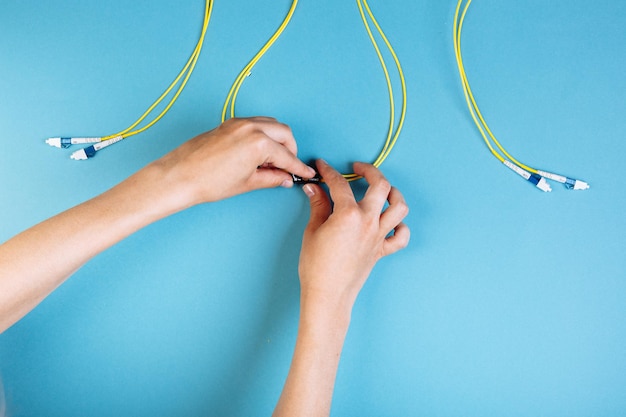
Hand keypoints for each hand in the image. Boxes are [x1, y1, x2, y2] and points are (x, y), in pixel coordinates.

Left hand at [153, 117, 315, 205]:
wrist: (180, 176)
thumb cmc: (208, 182)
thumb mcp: (246, 183)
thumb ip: (270, 178)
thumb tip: (283, 178)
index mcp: (259, 143)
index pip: (287, 156)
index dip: (298, 168)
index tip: (306, 174)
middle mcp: (251, 127)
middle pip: (284, 133)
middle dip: (290, 150)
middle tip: (288, 167)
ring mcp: (239, 123)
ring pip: (271, 125)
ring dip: (278, 140)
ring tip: (272, 160)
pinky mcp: (229, 123)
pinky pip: (255, 124)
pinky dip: (263, 134)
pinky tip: (259, 151)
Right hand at [298, 160, 409, 311]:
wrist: (328, 295)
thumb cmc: (316, 266)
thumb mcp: (312, 231)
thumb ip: (318, 206)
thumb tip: (314, 188)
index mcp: (349, 214)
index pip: (340, 184)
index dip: (329, 171)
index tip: (322, 167)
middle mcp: (369, 221)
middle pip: (380, 185)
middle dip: (369, 171)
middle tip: (357, 168)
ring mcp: (378, 236)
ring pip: (399, 207)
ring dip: (394, 194)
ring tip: (382, 190)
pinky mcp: (382, 251)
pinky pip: (401, 236)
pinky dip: (400, 227)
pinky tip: (390, 222)